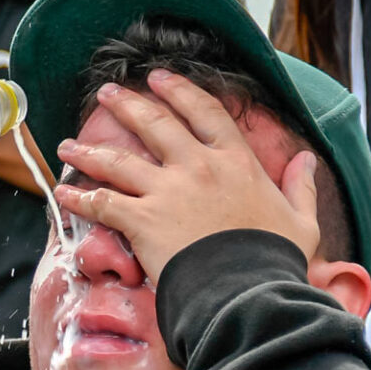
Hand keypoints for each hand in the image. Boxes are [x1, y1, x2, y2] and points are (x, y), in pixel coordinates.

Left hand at [52, 71, 320, 283]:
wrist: (247, 291)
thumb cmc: (275, 259)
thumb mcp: (301, 220)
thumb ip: (301, 187)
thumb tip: (307, 159)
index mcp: (236, 162)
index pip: (205, 113)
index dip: (180, 91)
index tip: (160, 78)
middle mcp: (197, 167)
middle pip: (155, 124)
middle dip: (127, 104)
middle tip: (106, 93)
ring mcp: (166, 191)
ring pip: (118, 160)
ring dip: (88, 150)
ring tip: (67, 144)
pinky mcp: (142, 220)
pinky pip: (103, 203)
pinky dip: (79, 197)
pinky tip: (62, 192)